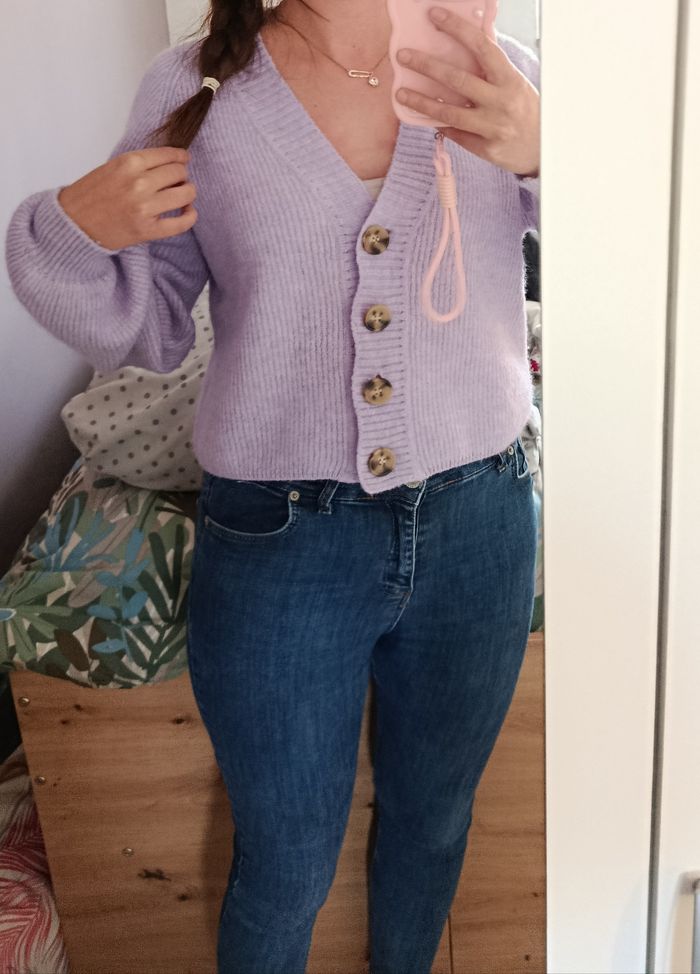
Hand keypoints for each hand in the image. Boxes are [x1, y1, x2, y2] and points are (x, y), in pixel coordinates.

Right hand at [57, 146, 197, 250]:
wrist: (74, 223)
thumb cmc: (92, 194)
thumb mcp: (113, 167)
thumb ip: (140, 164)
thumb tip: (172, 163)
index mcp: (129, 163)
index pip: (169, 155)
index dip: (180, 157)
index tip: (184, 160)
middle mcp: (139, 183)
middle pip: (179, 173)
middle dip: (182, 175)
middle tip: (177, 181)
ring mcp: (145, 208)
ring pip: (186, 194)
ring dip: (188, 193)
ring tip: (182, 196)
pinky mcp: (148, 230)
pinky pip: (182, 223)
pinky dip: (190, 216)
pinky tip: (187, 212)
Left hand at [395, 6, 539, 177]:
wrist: (542, 150)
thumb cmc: (525, 111)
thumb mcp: (514, 83)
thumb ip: (493, 63)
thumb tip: (476, 31)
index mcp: (510, 79)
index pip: (482, 47)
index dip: (457, 29)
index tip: (434, 16)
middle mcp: (501, 102)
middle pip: (458, 80)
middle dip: (427, 65)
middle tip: (403, 56)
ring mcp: (493, 128)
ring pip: (450, 113)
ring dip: (422, 102)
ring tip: (401, 93)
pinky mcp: (486, 149)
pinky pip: (456, 134)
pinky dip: (440, 125)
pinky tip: (424, 117)